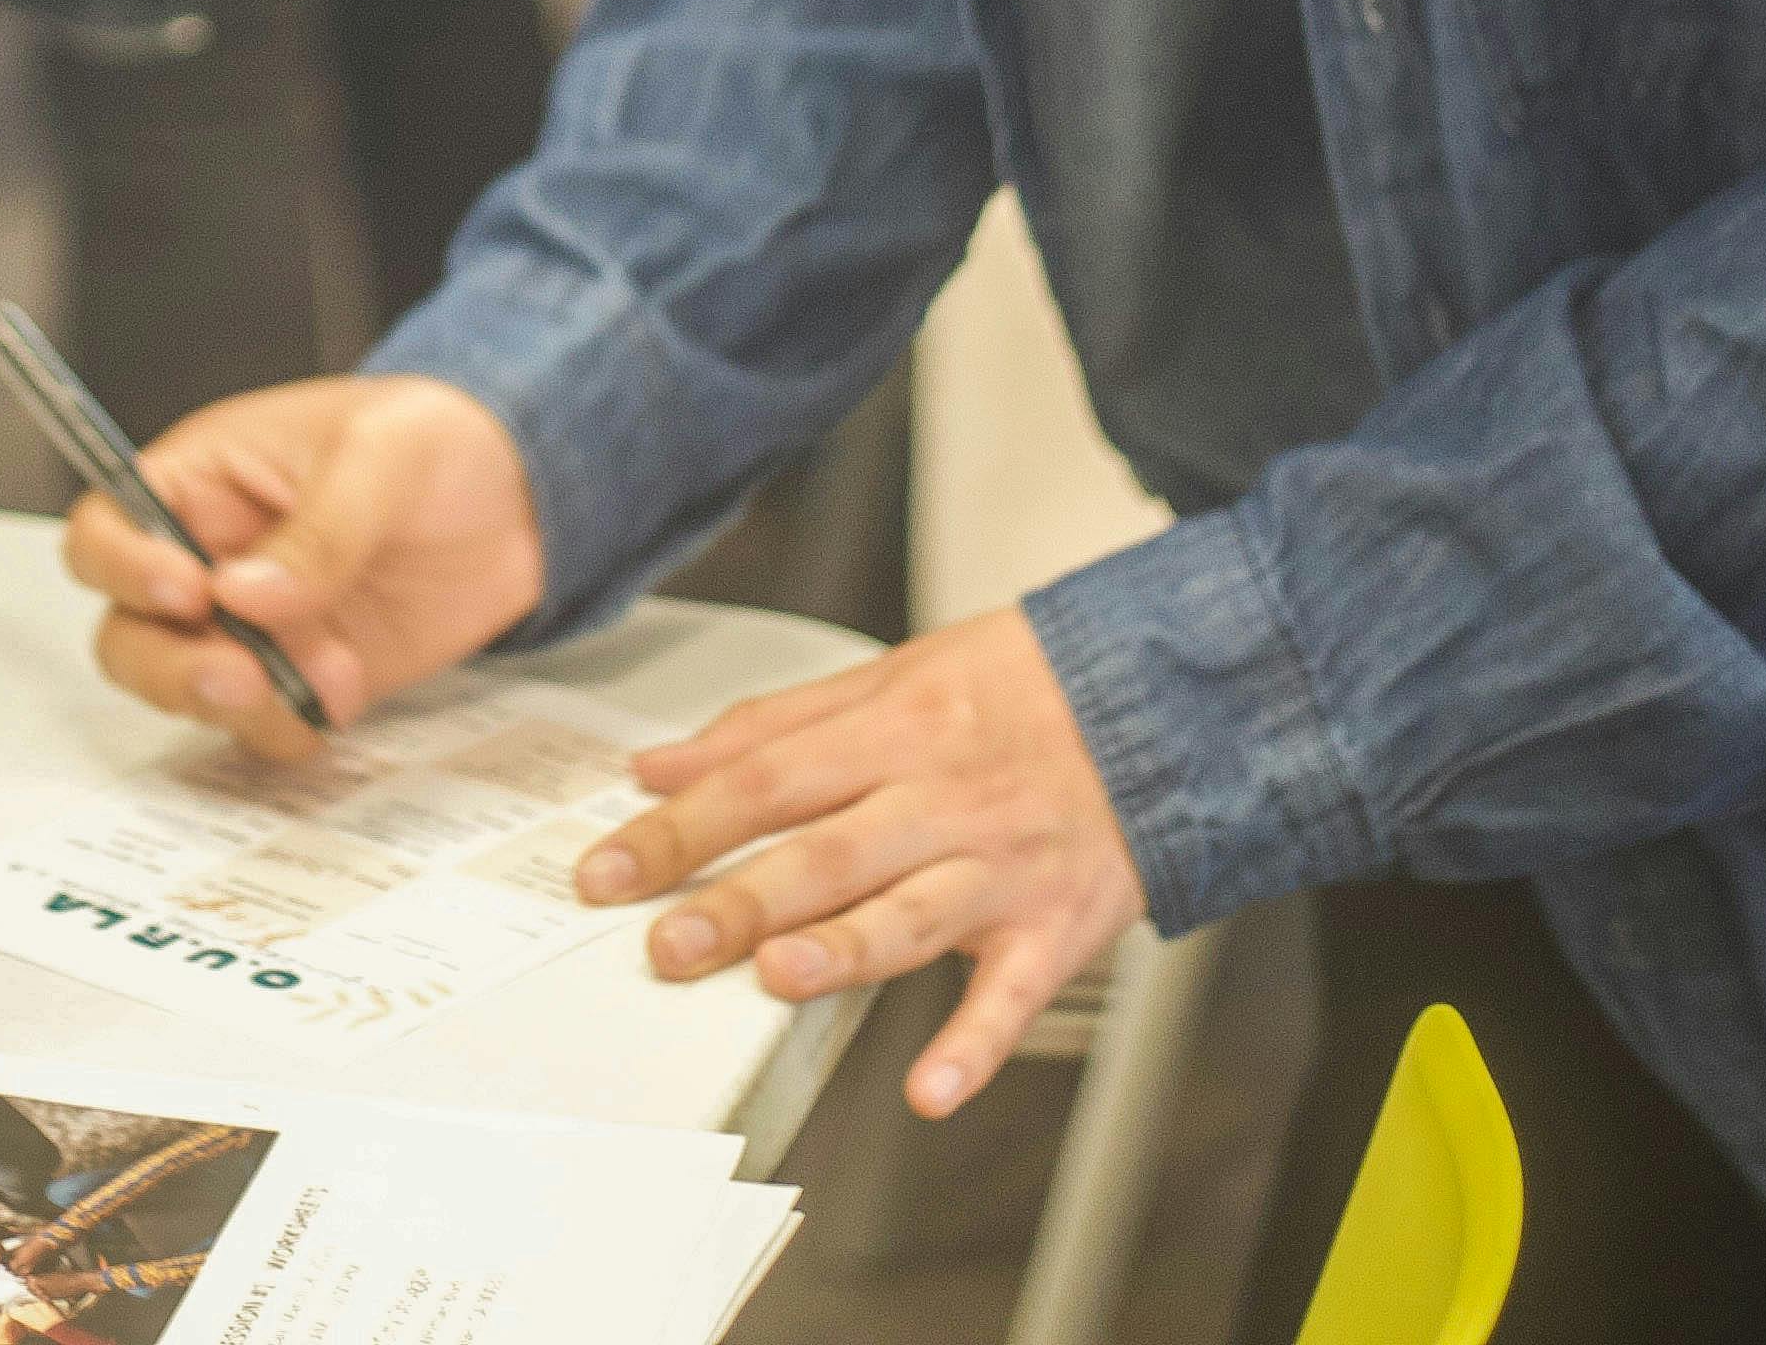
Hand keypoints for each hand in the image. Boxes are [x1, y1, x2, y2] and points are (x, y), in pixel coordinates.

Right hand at [62, 374, 546, 759]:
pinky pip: (265, 725)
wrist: (523, 499)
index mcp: (201, 480)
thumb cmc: (434, 438)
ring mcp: (253, 628)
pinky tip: (345, 692)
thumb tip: (247, 596)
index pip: (110, 527)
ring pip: (188, 691)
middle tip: (237, 676)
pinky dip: (292, 728)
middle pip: (129, 632)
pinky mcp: (303, 676)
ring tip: (319, 681)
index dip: (125, 567)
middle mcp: (209, 560)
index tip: (188, 592)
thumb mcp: (381, 452)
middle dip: (169, 667)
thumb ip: (319, 525)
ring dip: (235, 705)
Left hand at [578, 607, 1146, 1118]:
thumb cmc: (1013, 691)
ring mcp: (999, 870)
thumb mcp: (889, 676)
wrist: (1160, 700)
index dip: (679, 828)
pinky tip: (931, 1088)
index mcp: (890, 734)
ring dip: (846, 950)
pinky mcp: (1056, 928)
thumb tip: (658, 766)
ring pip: (912, 916)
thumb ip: (769, 727)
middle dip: (740, 899)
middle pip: (827, 853)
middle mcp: (939, 802)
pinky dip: (976, 1044)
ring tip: (777, 977)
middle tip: (664, 944)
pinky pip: (1014, 995)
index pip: (763, 781)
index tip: (604, 871)